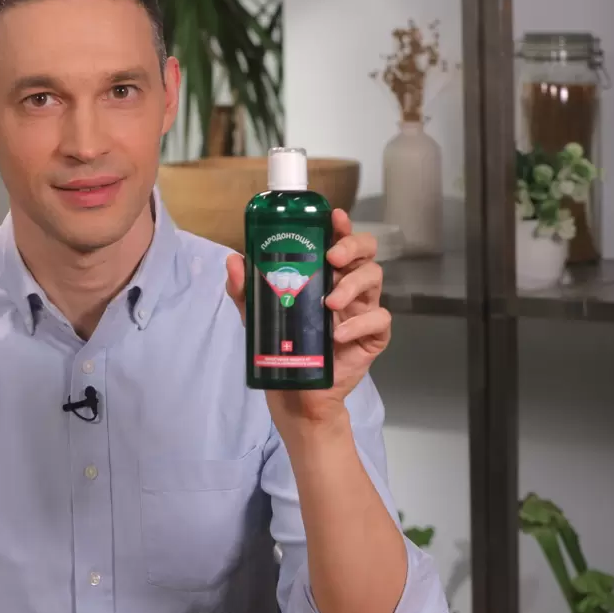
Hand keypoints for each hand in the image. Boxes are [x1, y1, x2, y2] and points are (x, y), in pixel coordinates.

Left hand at [225, 208, 390, 426]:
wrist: (297, 394)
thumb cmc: (284, 348)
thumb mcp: (258, 317)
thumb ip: (246, 290)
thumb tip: (234, 261)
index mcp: (326, 277)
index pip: (340, 243)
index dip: (342, 227)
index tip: (334, 217)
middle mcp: (348, 288)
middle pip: (366, 254)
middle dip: (353, 247)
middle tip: (332, 259)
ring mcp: (362, 311)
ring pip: (375, 279)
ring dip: (352, 285)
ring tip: (329, 303)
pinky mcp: (373, 337)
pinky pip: (379, 320)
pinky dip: (359, 324)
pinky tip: (338, 334)